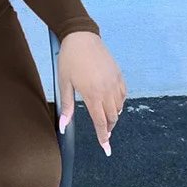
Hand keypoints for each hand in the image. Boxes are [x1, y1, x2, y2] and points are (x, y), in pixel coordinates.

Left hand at [57, 32, 125, 156]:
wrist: (81, 37)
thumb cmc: (69, 60)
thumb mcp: (64, 83)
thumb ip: (66, 106)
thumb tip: (64, 126)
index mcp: (92, 94)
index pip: (100, 122)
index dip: (103, 137)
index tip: (106, 148)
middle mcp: (107, 90)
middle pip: (112, 117)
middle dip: (108, 128)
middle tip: (103, 133)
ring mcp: (115, 82)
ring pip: (119, 107)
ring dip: (113, 116)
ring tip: (104, 118)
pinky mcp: (119, 75)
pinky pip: (123, 95)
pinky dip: (118, 103)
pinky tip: (111, 103)